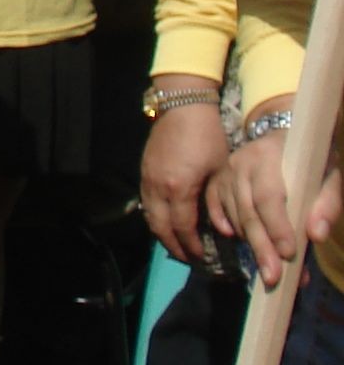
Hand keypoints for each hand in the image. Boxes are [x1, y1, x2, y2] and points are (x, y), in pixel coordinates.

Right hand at [141, 89, 231, 264]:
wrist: (183, 106)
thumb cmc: (208, 136)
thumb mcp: (218, 169)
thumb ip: (214, 199)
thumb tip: (219, 225)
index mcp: (178, 188)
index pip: (182, 227)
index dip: (191, 245)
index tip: (202, 258)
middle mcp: (157, 187)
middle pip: (160, 227)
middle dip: (173, 245)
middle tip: (187, 258)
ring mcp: (147, 178)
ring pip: (149, 215)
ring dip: (162, 233)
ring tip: (176, 243)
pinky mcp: (144, 170)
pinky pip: (146, 202)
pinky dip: (155, 216)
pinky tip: (166, 220)